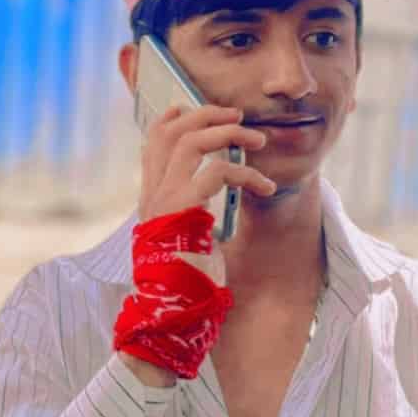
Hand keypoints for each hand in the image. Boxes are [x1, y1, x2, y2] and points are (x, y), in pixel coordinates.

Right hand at [138, 103, 274, 283]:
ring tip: (258, 140)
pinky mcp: (186, 209)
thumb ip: (190, 212)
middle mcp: (153, 194)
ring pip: (191, 141)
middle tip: (238, 116)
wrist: (173, 309)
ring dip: (229, 133)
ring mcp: (166, 200)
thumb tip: (210, 196)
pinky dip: (248, 173)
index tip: (191, 108)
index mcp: (151, 198)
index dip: (171, 119)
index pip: (152, 143)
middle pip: (172, 132)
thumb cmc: (186, 280)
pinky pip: (219, 171)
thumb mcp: (186, 238)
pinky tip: (266, 186)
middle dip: (207, 116)